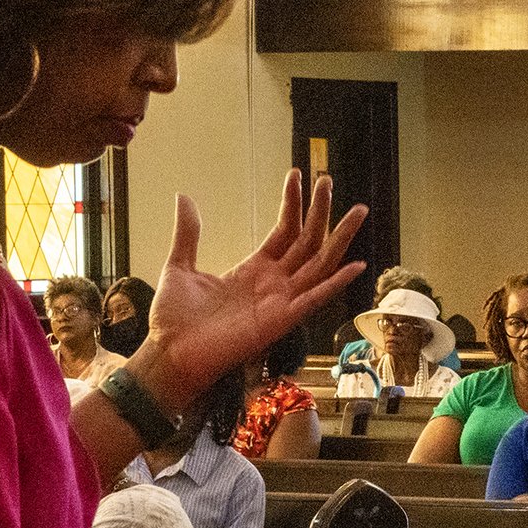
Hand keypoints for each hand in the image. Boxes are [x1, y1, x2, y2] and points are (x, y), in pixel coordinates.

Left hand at [137, 171, 366, 413]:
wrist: (170, 352)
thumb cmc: (174, 319)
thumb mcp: (179, 265)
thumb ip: (189, 233)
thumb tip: (185, 197)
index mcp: (254, 270)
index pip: (284, 231)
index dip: (292, 204)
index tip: (296, 175)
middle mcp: (274, 284)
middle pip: (308, 241)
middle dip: (320, 211)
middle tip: (327, 179)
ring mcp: (281, 302)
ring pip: (320, 263)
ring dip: (339, 237)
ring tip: (358, 210)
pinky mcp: (283, 320)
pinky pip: (316, 299)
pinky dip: (337, 283)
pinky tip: (356, 264)